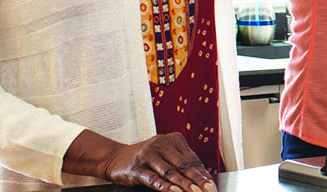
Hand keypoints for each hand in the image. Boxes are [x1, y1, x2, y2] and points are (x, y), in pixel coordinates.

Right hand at [98, 133, 216, 191]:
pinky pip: (153, 178)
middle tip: (208, 190)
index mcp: (172, 140)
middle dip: (198, 179)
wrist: (115, 158)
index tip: (211, 185)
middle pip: (184, 164)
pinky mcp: (137, 168)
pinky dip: (165, 186)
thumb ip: (181, 164)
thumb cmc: (146, 158)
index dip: (203, 173)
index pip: (192, 159)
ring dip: (184, 184)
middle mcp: (161, 144)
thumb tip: (202, 180)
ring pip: (170, 172)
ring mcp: (148, 155)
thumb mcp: (165, 155)